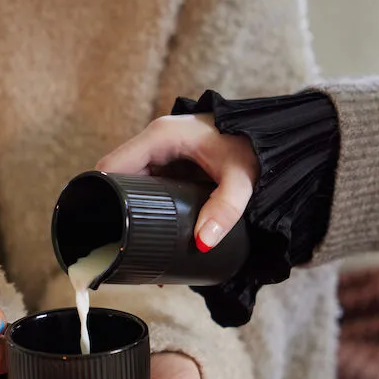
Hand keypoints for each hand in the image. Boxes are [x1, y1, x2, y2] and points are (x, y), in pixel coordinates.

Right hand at [97, 113, 257, 251]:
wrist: (276, 136)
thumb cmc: (255, 147)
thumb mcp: (240, 178)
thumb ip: (224, 209)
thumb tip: (202, 243)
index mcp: (160, 136)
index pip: (111, 166)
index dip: (102, 194)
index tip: (105, 225)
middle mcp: (155, 140)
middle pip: (117, 177)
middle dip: (116, 207)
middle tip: (121, 240)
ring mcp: (162, 151)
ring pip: (130, 182)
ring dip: (129, 207)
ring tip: (133, 240)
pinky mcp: (171, 161)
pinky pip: (147, 183)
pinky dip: (145, 204)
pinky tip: (151, 228)